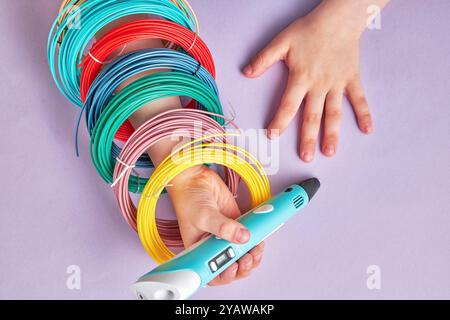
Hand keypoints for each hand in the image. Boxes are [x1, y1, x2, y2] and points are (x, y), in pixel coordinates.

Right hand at [167, 165, 264, 285]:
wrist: (195, 178)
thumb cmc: (188, 199)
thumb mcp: (203, 216)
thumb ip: (224, 228)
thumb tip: (243, 237)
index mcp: (199, 251)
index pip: (213, 273)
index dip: (225, 275)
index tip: (233, 267)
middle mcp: (213, 246)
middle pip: (232, 266)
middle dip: (243, 266)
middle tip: (248, 257)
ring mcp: (226, 236)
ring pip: (243, 253)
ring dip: (252, 254)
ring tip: (257, 247)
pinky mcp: (237, 224)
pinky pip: (250, 236)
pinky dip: (257, 238)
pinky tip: (260, 235)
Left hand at [243, 7, 372, 161]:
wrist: (338, 18)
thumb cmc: (309, 29)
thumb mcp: (282, 41)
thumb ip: (264, 59)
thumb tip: (246, 73)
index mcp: (301, 78)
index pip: (288, 105)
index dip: (280, 121)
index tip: (273, 135)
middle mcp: (319, 85)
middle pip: (312, 116)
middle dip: (308, 138)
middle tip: (306, 157)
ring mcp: (337, 84)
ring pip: (334, 113)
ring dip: (333, 133)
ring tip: (330, 152)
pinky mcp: (351, 79)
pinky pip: (359, 99)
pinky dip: (364, 114)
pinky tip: (367, 130)